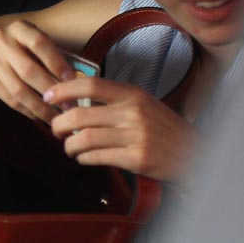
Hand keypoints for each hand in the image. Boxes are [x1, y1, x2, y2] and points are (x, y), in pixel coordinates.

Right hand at [0, 21, 74, 122]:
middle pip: (29, 70)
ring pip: (18, 89)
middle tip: (69, 106)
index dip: (56, 62)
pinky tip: (39, 116)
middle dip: (51, 91)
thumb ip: (50, 55)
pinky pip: (9, 99)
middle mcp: (1, 40)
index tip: (71, 80)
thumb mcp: (32, 42)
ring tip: (56, 117)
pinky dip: (26, 110)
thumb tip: (76, 80)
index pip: (39, 43)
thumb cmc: (18, 47)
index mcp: (18, 28)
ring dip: (40, 107)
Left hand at [46, 78, 199, 182]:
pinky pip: (97, 158)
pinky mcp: (136, 159)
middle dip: (59, 124)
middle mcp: (132, 112)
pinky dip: (84, 158)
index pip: (90, 85)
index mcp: (132, 94)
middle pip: (80, 114)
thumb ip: (113, 100)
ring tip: (69, 147)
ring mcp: (135, 136)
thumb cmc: (163, 128)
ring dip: (69, 145)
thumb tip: (74, 100)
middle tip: (55, 129)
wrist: (194, 153)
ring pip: (84, 138)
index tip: (49, 96)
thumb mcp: (142, 103)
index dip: (64, 89)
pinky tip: (84, 158)